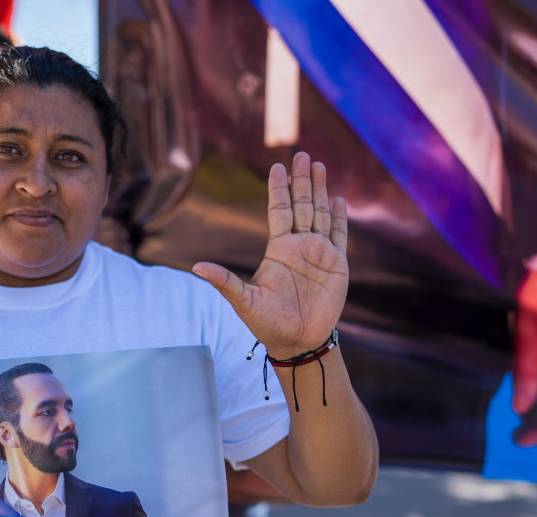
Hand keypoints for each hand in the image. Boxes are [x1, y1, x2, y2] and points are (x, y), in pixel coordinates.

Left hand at [193, 152, 348, 357]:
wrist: (297, 341)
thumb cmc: (268, 323)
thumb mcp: (244, 301)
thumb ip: (225, 282)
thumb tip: (196, 268)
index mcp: (278, 250)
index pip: (279, 210)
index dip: (279, 189)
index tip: (277, 167)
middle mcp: (299, 246)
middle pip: (301, 205)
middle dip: (302, 180)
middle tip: (302, 154)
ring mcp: (318, 253)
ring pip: (320, 213)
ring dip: (321, 190)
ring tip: (319, 166)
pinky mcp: (337, 265)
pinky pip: (339, 236)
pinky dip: (340, 218)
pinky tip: (339, 200)